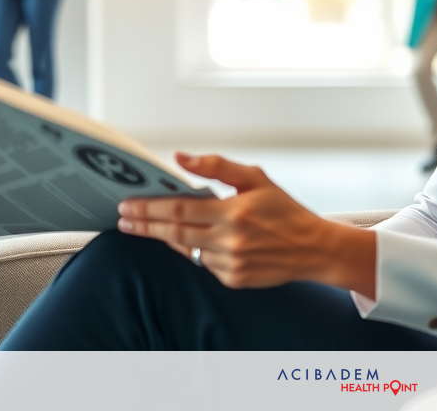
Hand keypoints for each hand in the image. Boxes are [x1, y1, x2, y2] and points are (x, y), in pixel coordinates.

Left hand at [117, 153, 374, 292]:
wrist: (313, 248)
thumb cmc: (284, 209)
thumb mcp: (255, 178)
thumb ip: (216, 166)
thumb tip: (180, 157)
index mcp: (233, 212)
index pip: (178, 209)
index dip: (148, 208)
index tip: (126, 206)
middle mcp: (229, 241)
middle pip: (173, 233)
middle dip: (143, 226)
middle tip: (122, 219)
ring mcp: (230, 263)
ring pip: (187, 250)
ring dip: (168, 238)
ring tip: (152, 226)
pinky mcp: (233, 279)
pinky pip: (203, 264)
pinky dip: (195, 251)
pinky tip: (197, 241)